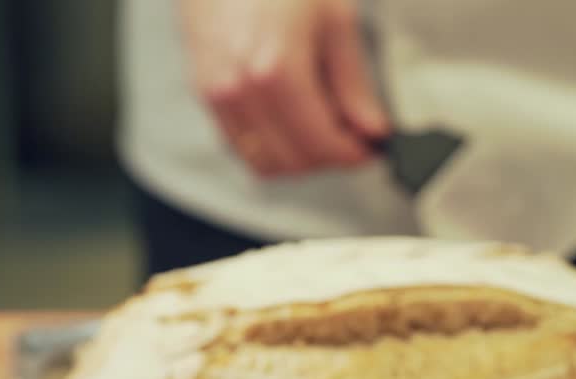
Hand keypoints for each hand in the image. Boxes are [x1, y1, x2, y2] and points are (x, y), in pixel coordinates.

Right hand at [179, 0, 389, 177]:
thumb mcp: (334, 20)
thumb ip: (353, 84)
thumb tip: (371, 129)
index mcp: (277, 70)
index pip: (320, 145)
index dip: (351, 155)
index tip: (369, 149)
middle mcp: (240, 89)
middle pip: (292, 162)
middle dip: (327, 158)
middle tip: (351, 137)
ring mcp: (217, 94)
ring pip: (263, 162)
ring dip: (298, 158)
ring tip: (322, 127)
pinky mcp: (204, 92)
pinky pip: (239, 145)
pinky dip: (270, 145)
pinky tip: (291, 119)